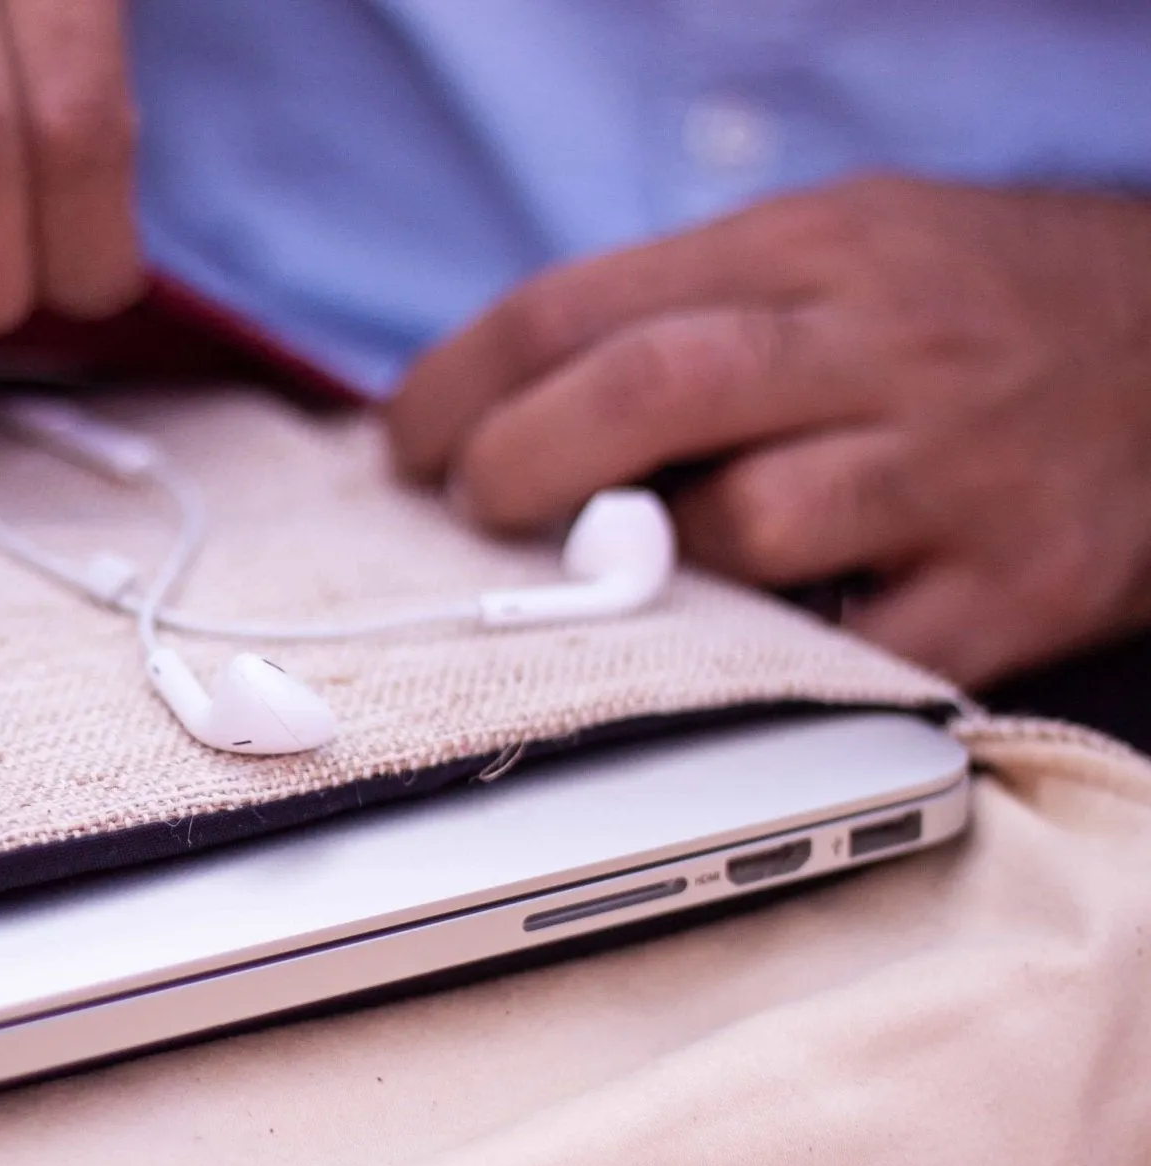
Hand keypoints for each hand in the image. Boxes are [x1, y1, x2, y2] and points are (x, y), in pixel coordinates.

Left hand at [387, 177, 1150, 686]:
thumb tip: (506, 399)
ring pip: (749, 529)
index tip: (406, 441)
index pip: (585, 303)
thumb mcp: (842, 246)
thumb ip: (689, 308)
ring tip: (644, 573)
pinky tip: (763, 641)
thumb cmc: (977, 304)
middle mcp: (879, 348)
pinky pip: (856, 654)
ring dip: (659, 571)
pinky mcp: (1014, 588)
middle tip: (475, 508)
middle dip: (519, 463)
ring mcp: (952, 470)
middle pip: (648, 396)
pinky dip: (782, 664)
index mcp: (812, 252)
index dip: (463, 380)